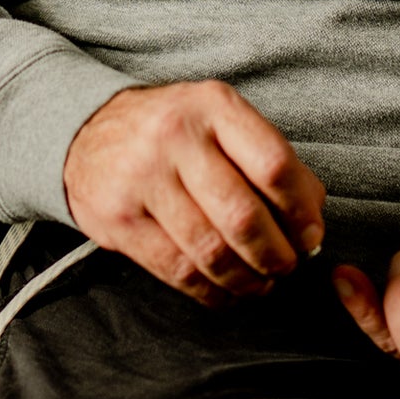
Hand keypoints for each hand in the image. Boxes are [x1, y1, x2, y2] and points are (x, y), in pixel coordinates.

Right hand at [62, 81, 326, 303]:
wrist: (86, 132)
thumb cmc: (174, 132)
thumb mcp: (221, 121)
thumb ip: (269, 160)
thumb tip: (313, 217)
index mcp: (213, 106)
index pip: (273, 165)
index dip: (301, 211)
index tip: (310, 235)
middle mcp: (176, 137)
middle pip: (243, 215)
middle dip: (276, 255)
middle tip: (287, 266)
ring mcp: (142, 178)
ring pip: (211, 250)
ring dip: (246, 279)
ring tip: (260, 283)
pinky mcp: (119, 219)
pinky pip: (177, 270)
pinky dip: (211, 291)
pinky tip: (225, 291)